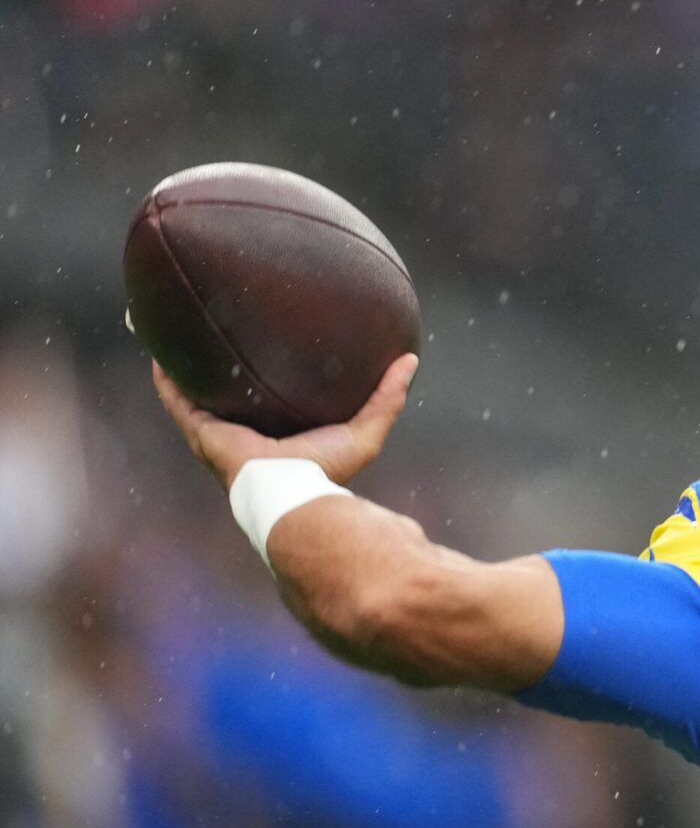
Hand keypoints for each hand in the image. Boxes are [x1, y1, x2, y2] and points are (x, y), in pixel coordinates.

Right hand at [153, 354, 418, 489]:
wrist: (293, 494)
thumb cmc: (328, 470)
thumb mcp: (365, 429)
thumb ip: (388, 397)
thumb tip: (410, 360)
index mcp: (277, 435)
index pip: (267, 403)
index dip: (263, 379)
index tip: (264, 348)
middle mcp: (244, 434)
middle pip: (228, 395)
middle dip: (220, 370)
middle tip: (217, 333)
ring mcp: (219, 434)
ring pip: (197, 394)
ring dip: (187, 369)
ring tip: (180, 334)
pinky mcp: (203, 432)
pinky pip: (178, 400)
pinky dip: (168, 379)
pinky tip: (159, 353)